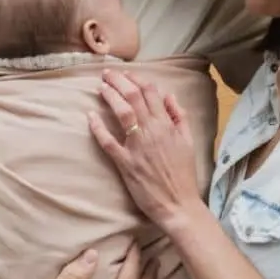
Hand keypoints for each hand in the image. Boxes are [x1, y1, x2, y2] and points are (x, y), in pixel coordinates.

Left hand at [88, 69, 202, 229]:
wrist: (178, 204)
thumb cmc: (184, 174)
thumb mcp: (189, 141)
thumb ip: (180, 117)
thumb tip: (169, 96)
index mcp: (167, 125)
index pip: (151, 93)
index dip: (137, 80)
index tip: (126, 74)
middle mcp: (152, 131)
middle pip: (133, 97)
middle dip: (119, 81)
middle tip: (107, 74)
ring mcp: (137, 147)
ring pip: (122, 113)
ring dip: (110, 96)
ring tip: (100, 87)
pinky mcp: (125, 163)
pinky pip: (108, 142)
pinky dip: (98, 128)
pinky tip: (90, 117)